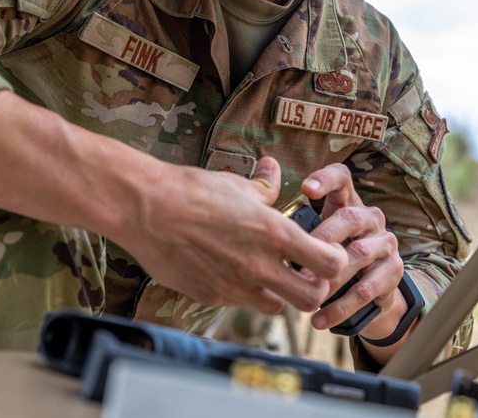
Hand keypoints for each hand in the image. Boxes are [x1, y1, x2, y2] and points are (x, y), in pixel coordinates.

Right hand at [121, 157, 347, 315]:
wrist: (145, 208)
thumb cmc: (191, 190)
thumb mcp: (236, 183)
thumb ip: (264, 186)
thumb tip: (273, 170)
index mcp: (274, 233)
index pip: (330, 263)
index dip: (333, 260)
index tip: (322, 252)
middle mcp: (259, 265)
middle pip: (312, 299)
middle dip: (313, 287)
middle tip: (302, 272)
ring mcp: (234, 286)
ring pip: (275, 307)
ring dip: (277, 293)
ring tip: (265, 272)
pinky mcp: (210, 296)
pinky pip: (238, 303)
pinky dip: (242, 292)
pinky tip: (230, 270)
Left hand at [299, 164, 404, 339]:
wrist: (370, 291)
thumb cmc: (332, 256)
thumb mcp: (314, 237)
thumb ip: (294, 225)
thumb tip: (260, 212)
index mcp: (349, 202)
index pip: (342, 177)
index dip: (326, 179)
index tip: (306, 189)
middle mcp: (371, 218)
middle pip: (350, 217)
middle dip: (322, 239)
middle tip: (297, 260)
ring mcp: (385, 244)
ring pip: (358, 255)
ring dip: (328, 277)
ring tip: (304, 292)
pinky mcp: (393, 272)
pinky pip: (366, 289)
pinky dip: (340, 307)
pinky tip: (318, 318)